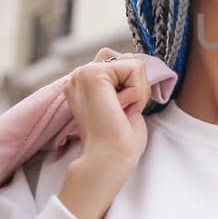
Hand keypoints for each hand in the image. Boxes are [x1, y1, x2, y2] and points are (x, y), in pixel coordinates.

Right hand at [56, 48, 151, 218]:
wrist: (109, 159)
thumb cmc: (120, 140)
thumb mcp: (124, 103)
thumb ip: (125, 81)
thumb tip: (138, 63)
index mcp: (84, 84)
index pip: (120, 62)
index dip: (132, 86)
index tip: (120, 112)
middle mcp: (79, 75)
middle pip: (128, 59)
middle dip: (137, 86)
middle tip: (123, 112)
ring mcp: (83, 73)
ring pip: (133, 62)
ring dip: (138, 90)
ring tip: (121, 111)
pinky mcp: (92, 74)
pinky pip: (135, 68)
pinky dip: (137, 91)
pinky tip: (121, 108)